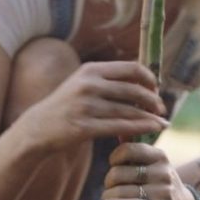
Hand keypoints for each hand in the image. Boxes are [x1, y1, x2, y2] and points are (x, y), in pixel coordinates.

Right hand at [20, 62, 168, 151]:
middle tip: (161, 108)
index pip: (131, 69)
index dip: (149, 79)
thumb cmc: (65, 107)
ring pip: (129, 111)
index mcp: (91, 69)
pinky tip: (152, 130)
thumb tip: (140, 80)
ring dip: (150, 117)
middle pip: (134, 90)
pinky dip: (140, 128)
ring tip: (162, 123)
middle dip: (152, 100)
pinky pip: (120, 127)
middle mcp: (89, 85)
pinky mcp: (84, 127)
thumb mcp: (82, 84)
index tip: (156, 88)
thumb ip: (107, 80)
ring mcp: (86, 106)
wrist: (37, 128)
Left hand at [101, 143, 198, 199]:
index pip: (127, 149)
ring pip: (123, 192)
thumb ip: (136, 150)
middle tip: (108, 187)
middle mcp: (163, 172)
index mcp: (159, 156)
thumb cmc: (160, 184)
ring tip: (107, 199)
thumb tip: (120, 131)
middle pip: (119, 173)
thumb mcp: (153, 164)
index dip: (114, 158)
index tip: (113, 165)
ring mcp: (165, 192)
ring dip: (109, 197)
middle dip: (108, 181)